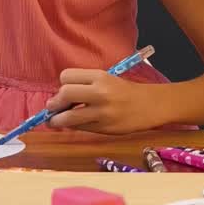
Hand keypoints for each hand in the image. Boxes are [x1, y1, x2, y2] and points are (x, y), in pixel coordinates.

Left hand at [45, 69, 163, 133]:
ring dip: (56, 120)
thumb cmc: (125, 91)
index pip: (66, 76)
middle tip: (53, 107)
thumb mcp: (106, 79)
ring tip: (55, 121)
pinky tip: (75, 124)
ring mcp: (102, 112)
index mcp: (100, 76)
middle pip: (64, 93)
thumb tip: (57, 99)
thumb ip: (84, 85)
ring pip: (68, 117)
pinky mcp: (104, 128)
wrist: (150, 105)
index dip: (62, 84)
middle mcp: (100, 93)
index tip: (64, 90)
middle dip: (55, 103)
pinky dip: (72, 126)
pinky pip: (79, 128)